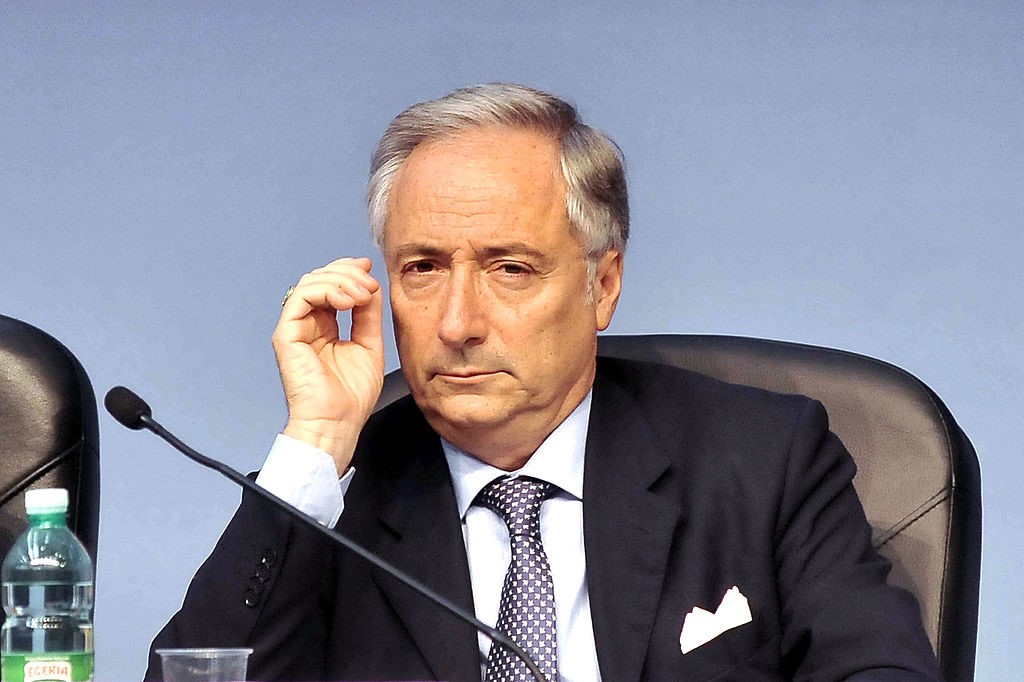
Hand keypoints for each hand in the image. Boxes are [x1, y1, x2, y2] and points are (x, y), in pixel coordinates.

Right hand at [271, 257, 384, 473]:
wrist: (337, 422)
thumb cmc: (350, 397)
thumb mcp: (369, 344)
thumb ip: (368, 314)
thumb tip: (370, 285)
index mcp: (325, 327)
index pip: (332, 287)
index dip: (349, 272)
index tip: (369, 269)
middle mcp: (308, 325)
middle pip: (320, 279)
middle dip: (347, 273)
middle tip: (368, 282)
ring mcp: (296, 329)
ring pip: (310, 283)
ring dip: (340, 281)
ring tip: (361, 294)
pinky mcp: (286, 335)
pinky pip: (300, 298)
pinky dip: (326, 291)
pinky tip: (347, 301)